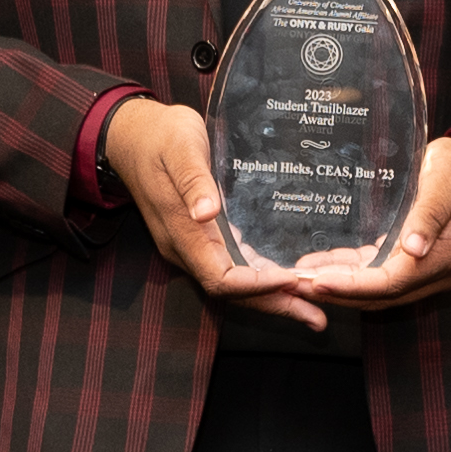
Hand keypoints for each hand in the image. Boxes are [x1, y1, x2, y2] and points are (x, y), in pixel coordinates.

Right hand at [101, 96, 330, 325]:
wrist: (133, 135)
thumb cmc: (160, 136)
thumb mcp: (180, 148)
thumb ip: (193, 181)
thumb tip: (206, 213)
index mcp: (180, 233)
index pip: (220, 278)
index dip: (256, 286)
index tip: (291, 280)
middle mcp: (185, 249)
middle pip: (232, 293)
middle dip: (275, 305)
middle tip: (317, 316)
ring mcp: (193, 246)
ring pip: (235, 284)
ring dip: (272, 298)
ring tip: (312, 307)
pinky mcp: (202, 238)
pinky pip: (233, 268)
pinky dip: (262, 279)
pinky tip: (288, 279)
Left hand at [288, 136, 450, 315]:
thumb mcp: (447, 180)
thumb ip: (430, 214)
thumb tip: (414, 248)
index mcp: (446, 257)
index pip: (392, 282)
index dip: (353, 286)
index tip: (318, 281)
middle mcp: (437, 273)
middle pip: (380, 295)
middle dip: (337, 293)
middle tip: (296, 286)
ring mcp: (428, 271)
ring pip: (376, 290)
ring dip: (340, 287)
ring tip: (301, 279)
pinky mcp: (417, 262)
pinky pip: (380, 275)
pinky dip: (352, 275)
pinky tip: (324, 267)